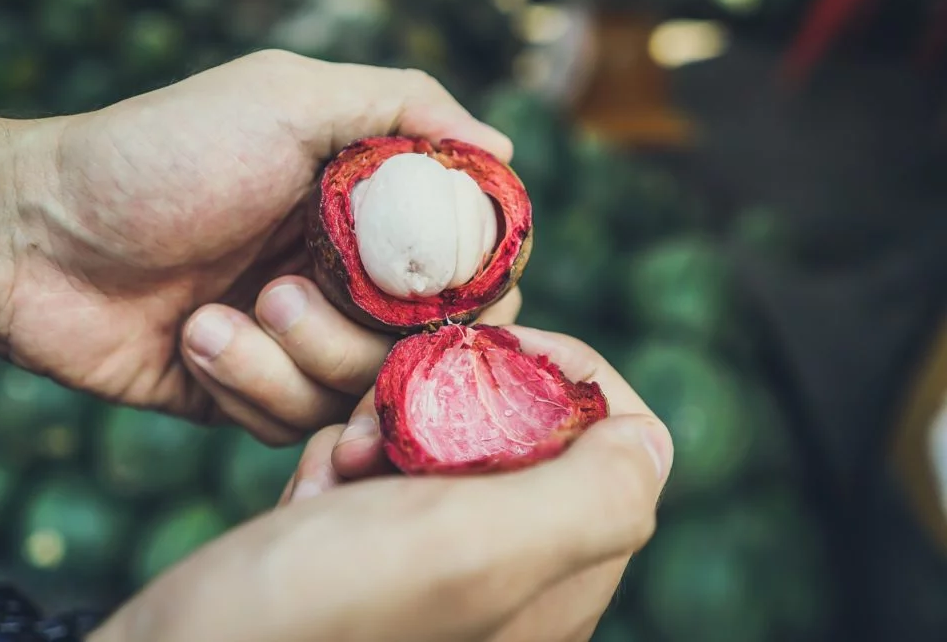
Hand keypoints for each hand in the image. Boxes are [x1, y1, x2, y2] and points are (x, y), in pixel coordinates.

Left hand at [0, 50, 514, 439]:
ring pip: (355, 395)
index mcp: (369, 213)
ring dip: (285, 360)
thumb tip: (500, 147)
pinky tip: (192, 340)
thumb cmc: (161, 157)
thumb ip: (400, 106)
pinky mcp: (254, 395)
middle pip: (419, 349)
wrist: (37, 237)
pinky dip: (244, 385)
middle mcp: (348, 280)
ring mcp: (301, 343)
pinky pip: (291, 426)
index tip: (458, 302)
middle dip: (352, 337)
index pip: (469, 267)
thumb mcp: (285, 99)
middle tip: (279, 293)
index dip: (476, 292)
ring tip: (214, 315)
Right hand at [88, 327, 673, 641]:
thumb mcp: (466, 552)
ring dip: (390, 424)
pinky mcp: (373, 563)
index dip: (568, 375)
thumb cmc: (311, 620)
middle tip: (388, 414)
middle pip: (526, 433)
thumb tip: (652, 445)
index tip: (494, 347)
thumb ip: (587, 502)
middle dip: (458, 397)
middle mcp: (512, 579)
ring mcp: (439, 571)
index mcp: (559, 578)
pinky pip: (386, 476)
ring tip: (341, 463)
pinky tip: (310, 501)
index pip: (617, 443)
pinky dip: (345, 465)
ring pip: (448, 442)